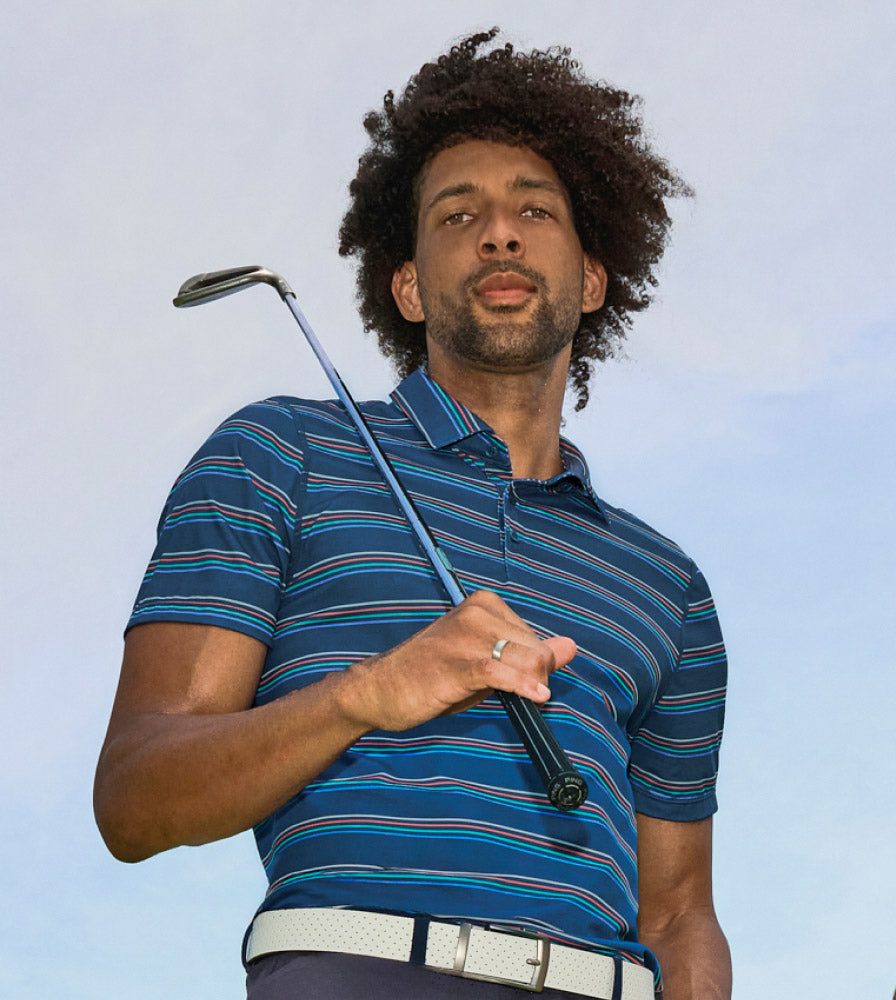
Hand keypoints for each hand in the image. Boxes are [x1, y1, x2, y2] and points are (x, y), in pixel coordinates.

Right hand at [336, 589, 576, 731]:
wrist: (380, 689)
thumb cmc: (434, 675)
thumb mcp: (486, 660)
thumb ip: (529, 653)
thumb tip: (571, 647)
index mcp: (484, 604)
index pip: (535, 637)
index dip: (538, 666)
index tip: (528, 683)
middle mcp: (478, 612)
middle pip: (535, 649)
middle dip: (536, 676)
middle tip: (517, 694)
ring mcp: (467, 636)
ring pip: (526, 660)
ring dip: (530, 685)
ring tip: (520, 700)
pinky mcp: (457, 664)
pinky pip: (502, 673)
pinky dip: (524, 686)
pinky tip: (536, 697)